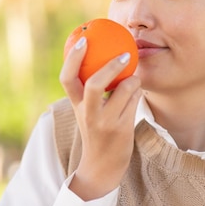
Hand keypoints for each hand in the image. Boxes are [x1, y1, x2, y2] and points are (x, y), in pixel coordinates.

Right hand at [59, 37, 141, 200]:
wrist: (101, 166)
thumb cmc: (96, 130)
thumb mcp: (87, 110)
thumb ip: (90, 88)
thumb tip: (105, 56)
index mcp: (75, 104)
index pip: (67, 78)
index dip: (73, 58)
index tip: (82, 39)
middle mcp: (87, 113)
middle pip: (95, 84)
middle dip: (111, 66)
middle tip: (123, 54)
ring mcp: (105, 122)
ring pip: (123, 90)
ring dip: (132, 80)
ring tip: (134, 77)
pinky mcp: (121, 129)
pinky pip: (134, 101)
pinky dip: (137, 92)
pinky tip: (137, 92)